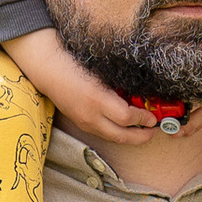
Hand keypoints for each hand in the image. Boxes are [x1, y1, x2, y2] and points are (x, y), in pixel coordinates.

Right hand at [3, 23, 144, 145]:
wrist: (48, 68)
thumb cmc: (75, 62)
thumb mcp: (102, 71)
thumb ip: (119, 86)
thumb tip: (141, 96)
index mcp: (96, 99)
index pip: (126, 117)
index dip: (143, 119)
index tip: (153, 117)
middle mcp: (90, 115)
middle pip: (122, 136)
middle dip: (141, 137)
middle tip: (154, 131)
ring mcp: (84, 122)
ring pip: (113, 138)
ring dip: (131, 138)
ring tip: (143, 132)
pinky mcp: (81, 124)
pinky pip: (104, 134)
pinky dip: (118, 133)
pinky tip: (125, 127)